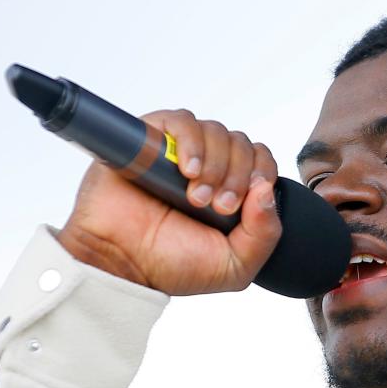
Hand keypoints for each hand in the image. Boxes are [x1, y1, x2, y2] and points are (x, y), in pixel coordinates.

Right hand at [56, 109, 280, 294]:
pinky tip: (187, 170)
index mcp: (231, 191)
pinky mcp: (152, 139)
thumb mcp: (234, 266)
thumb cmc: (169, 264)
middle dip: (237, 175)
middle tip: (218, 205)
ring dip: (215, 163)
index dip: (261, 175)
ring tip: (196, 196)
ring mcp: (179, 152)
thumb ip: (264, 235)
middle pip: (242, 144)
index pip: (261, 162)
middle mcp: (208, 167)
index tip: (243, 203)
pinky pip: (182, 121)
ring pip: (216, 131)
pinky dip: (192, 141)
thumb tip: (267, 190)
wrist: (120, 263)